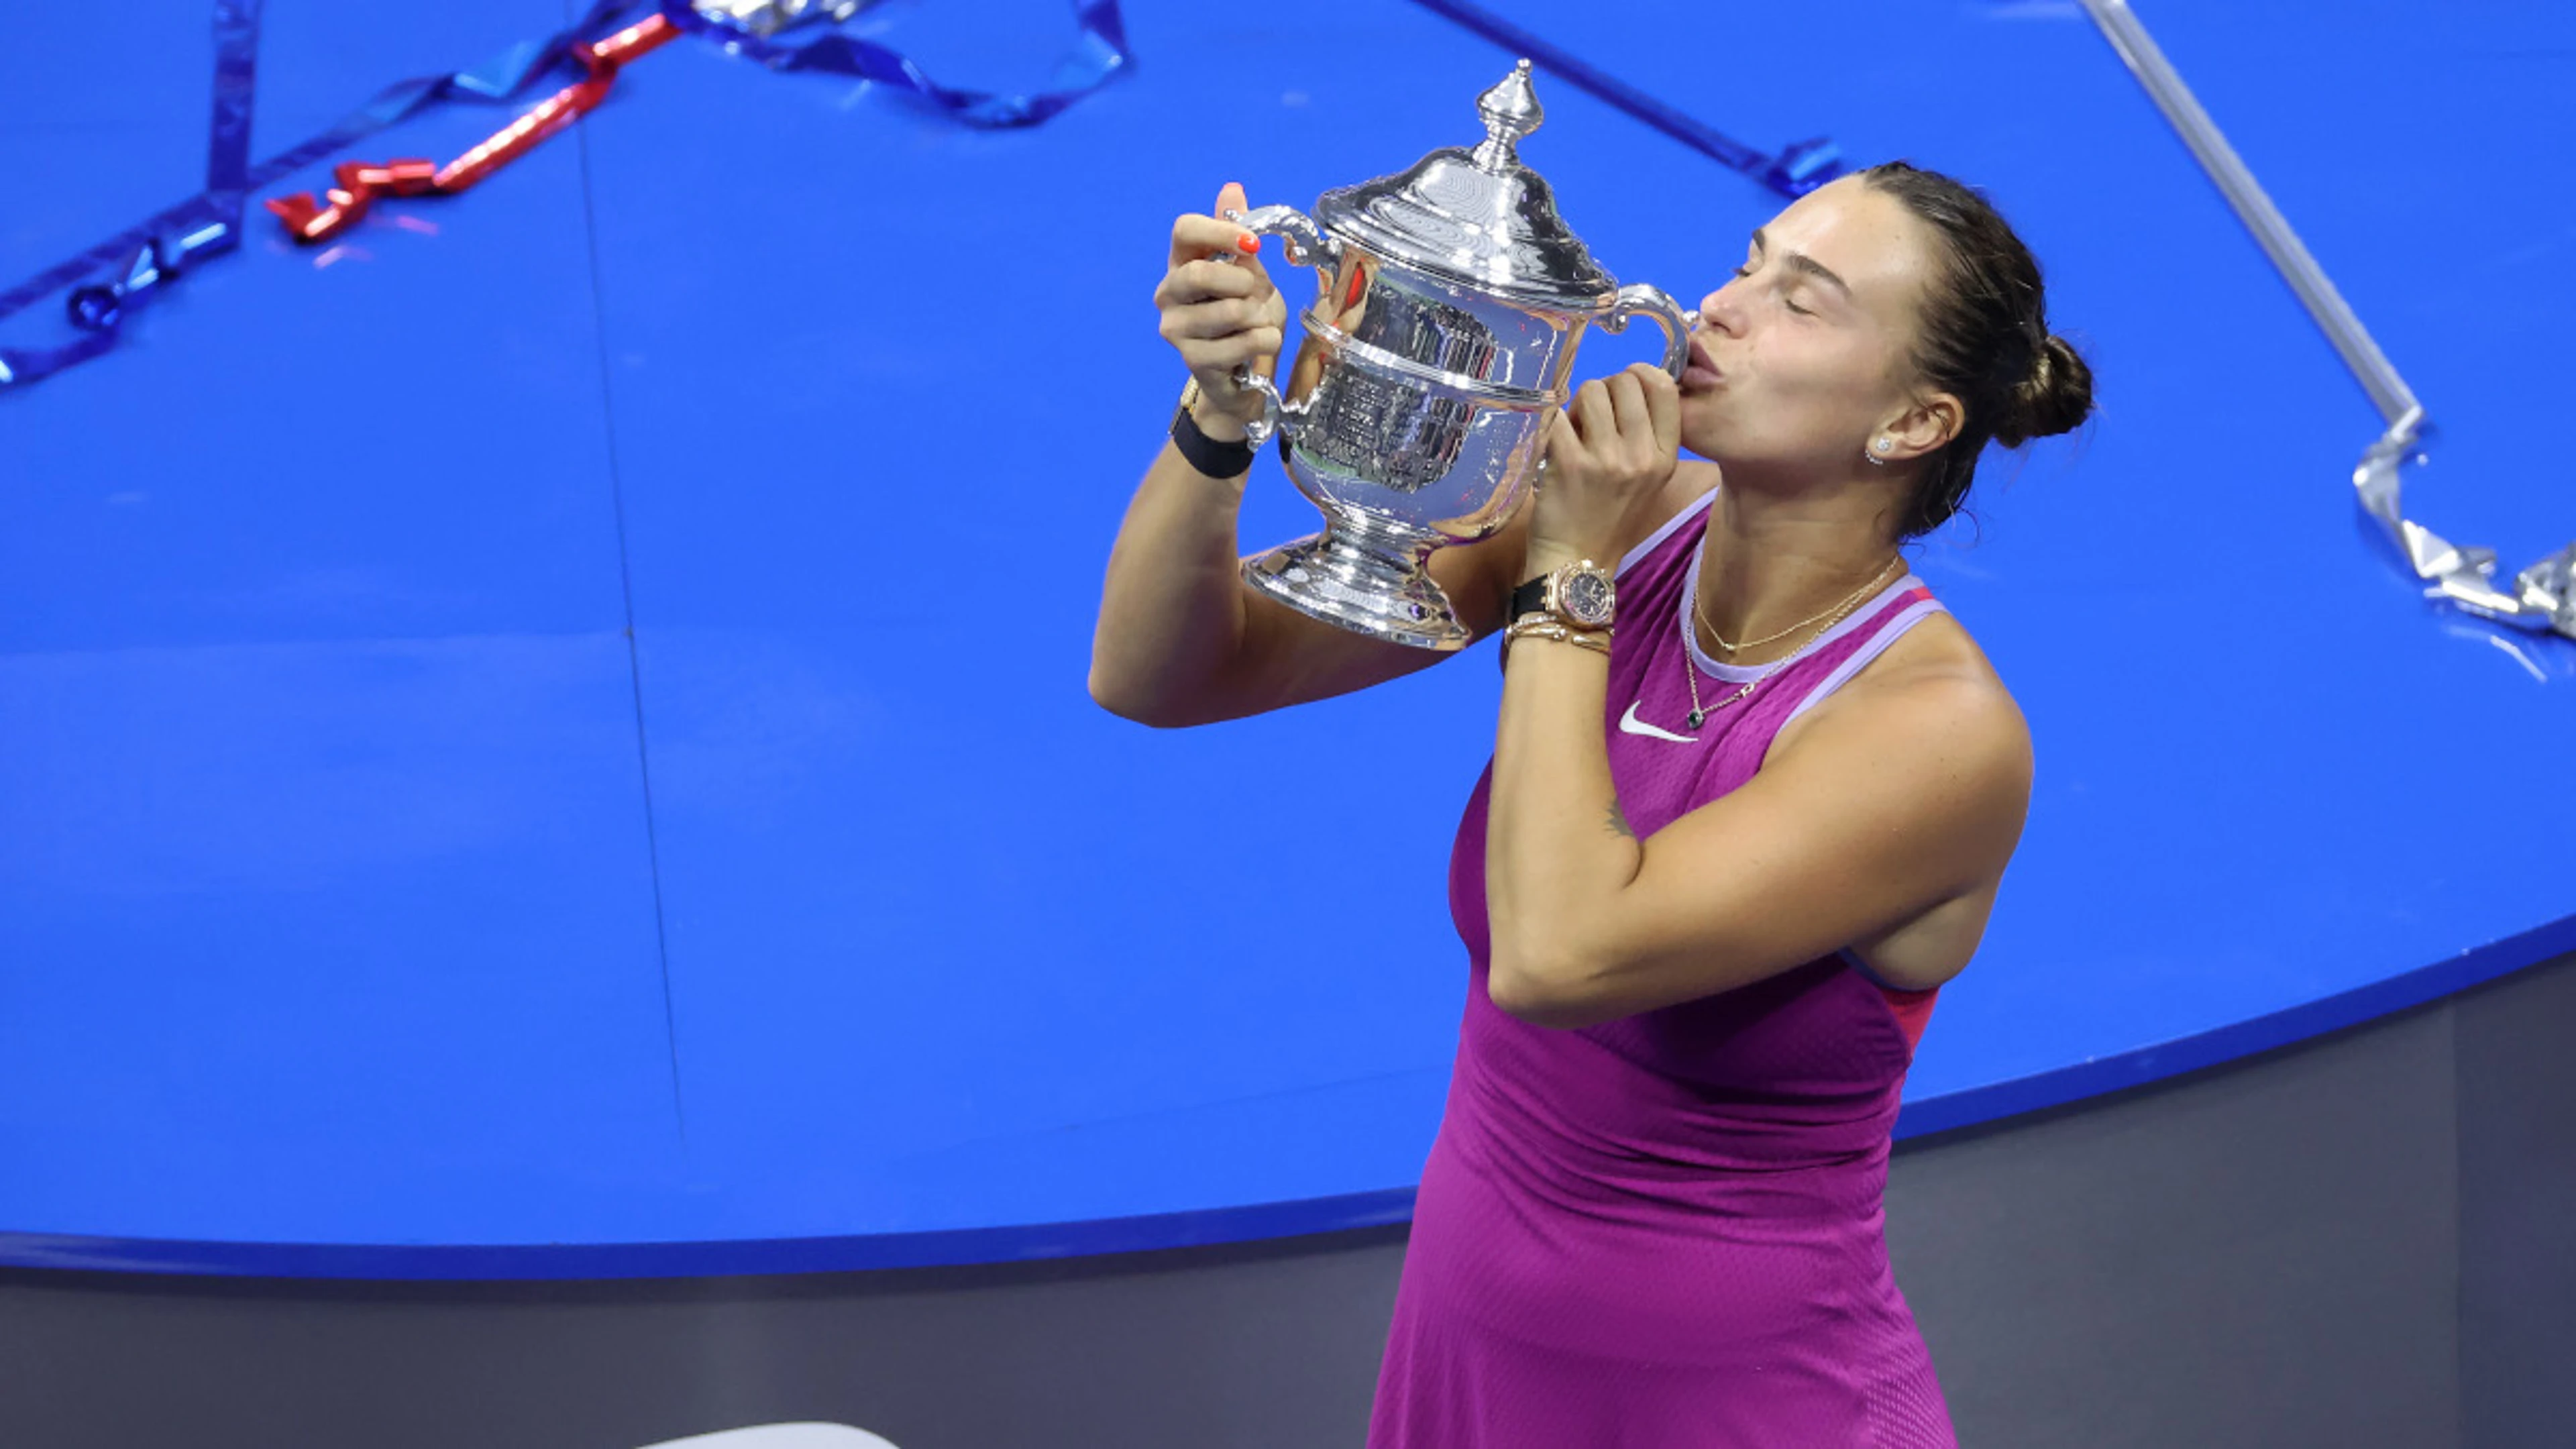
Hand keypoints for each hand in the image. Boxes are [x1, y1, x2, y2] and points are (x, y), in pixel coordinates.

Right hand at [1154, 182, 1289, 441]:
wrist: (1247, 372)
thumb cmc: (1244, 316)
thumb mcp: (1248, 270)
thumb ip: (1237, 233)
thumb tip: (1232, 188)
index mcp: (1181, 263)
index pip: (1184, 229)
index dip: (1222, 231)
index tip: (1254, 245)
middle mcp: (1168, 294)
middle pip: (1201, 274)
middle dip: (1243, 283)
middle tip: (1255, 294)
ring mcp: (1176, 330)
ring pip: (1231, 311)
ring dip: (1259, 316)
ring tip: (1255, 323)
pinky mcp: (1194, 362)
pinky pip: (1245, 342)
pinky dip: (1265, 341)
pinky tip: (1257, 346)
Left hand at [1530, 362, 1681, 568]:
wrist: (1577, 565)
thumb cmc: (1609, 520)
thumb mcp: (1648, 480)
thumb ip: (1645, 436)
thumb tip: (1627, 383)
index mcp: (1666, 457)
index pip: (1665, 388)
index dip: (1641, 374)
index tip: (1624, 384)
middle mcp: (1642, 456)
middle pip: (1626, 382)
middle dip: (1605, 388)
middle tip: (1592, 415)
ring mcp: (1606, 459)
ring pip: (1592, 390)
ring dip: (1578, 402)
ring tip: (1573, 429)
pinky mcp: (1569, 463)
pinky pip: (1558, 415)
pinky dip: (1551, 420)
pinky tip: (1553, 440)